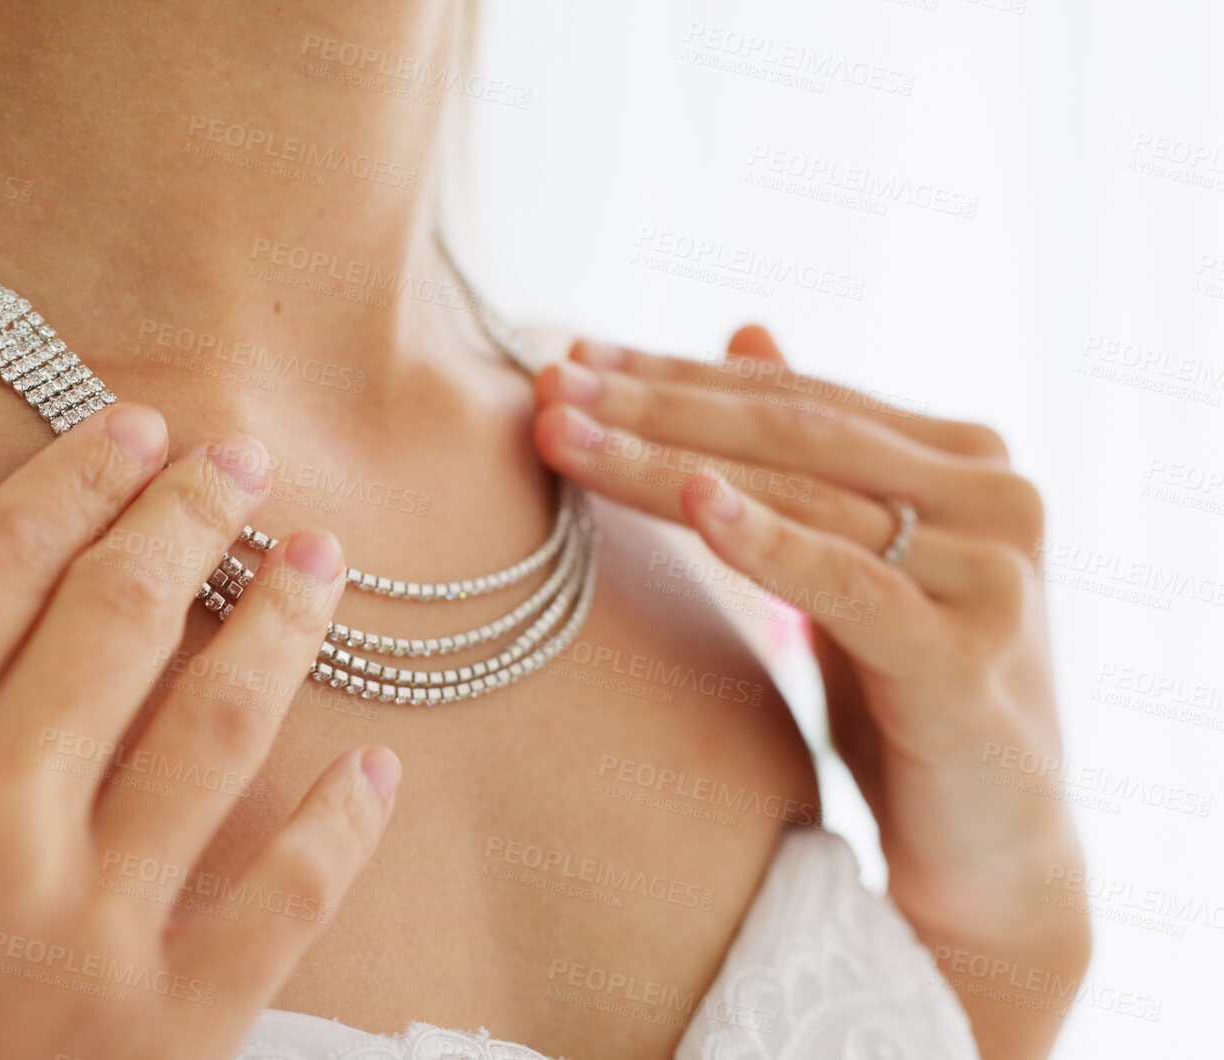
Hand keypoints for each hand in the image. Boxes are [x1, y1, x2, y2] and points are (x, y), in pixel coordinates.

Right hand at [0, 405, 399, 1059]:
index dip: (73, 480)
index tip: (133, 428)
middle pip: (123, 620)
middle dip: (188, 522)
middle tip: (236, 462)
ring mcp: (84, 936)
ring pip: (222, 730)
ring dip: (282, 628)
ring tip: (315, 563)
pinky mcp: (152, 1041)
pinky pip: (282, 908)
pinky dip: (340, 831)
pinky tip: (373, 771)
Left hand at [531, 325, 1088, 1058]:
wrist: (990, 848)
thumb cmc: (908, 698)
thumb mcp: (854, 562)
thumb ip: (816, 454)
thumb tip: (748, 327)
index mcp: (967, 460)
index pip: (798, 397)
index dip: (679, 373)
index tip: (574, 355)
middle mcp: (997, 499)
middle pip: (791, 433)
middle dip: (656, 406)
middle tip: (551, 383)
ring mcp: (992, 575)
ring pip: (802, 497)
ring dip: (668, 464)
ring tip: (568, 437)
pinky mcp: (967, 659)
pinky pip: (849, 588)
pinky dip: (767, 542)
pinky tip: (692, 502)